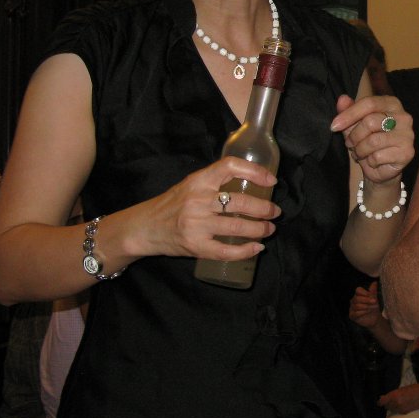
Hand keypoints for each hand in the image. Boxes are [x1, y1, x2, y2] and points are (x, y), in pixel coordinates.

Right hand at [140, 155, 279, 261]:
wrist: (144, 227)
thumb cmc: (172, 204)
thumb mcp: (190, 184)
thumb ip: (214, 182)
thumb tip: (253, 183)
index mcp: (198, 180)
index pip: (229, 166)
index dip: (254, 171)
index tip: (271, 181)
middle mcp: (198, 200)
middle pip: (241, 202)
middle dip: (264, 209)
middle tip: (275, 212)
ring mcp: (196, 224)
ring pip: (238, 227)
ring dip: (260, 229)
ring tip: (269, 229)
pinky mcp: (195, 246)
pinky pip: (226, 250)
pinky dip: (246, 251)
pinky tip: (257, 248)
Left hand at [330, 93, 414, 185]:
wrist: (381, 168)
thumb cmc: (368, 141)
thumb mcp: (354, 124)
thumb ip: (348, 110)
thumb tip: (342, 99)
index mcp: (392, 104)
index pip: (369, 103)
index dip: (349, 114)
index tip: (334, 125)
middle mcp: (404, 117)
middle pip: (370, 122)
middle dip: (354, 136)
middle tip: (350, 144)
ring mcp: (407, 135)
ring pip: (373, 141)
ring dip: (360, 150)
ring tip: (359, 153)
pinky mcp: (407, 153)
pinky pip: (378, 156)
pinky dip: (369, 161)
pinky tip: (372, 161)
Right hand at [349, 281, 383, 328]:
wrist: (374, 318)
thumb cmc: (373, 307)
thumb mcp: (374, 298)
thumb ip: (373, 291)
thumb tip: (375, 282)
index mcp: (358, 295)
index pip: (358, 290)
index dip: (365, 293)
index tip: (372, 296)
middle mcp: (353, 301)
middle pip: (357, 298)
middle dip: (367, 300)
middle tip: (374, 302)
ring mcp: (351, 308)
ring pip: (357, 306)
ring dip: (366, 307)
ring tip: (372, 308)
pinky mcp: (352, 316)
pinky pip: (355, 313)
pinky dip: (363, 313)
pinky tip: (367, 312)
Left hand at [377, 378, 418, 414]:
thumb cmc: (414, 388)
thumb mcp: (402, 389)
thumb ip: (392, 394)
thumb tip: (384, 398)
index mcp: (394, 396)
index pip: (382, 402)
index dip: (380, 401)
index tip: (380, 400)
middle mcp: (396, 404)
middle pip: (386, 406)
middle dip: (387, 403)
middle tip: (390, 399)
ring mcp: (401, 409)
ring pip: (391, 410)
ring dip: (392, 406)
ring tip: (397, 401)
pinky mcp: (405, 413)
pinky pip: (397, 412)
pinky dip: (397, 409)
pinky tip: (402, 404)